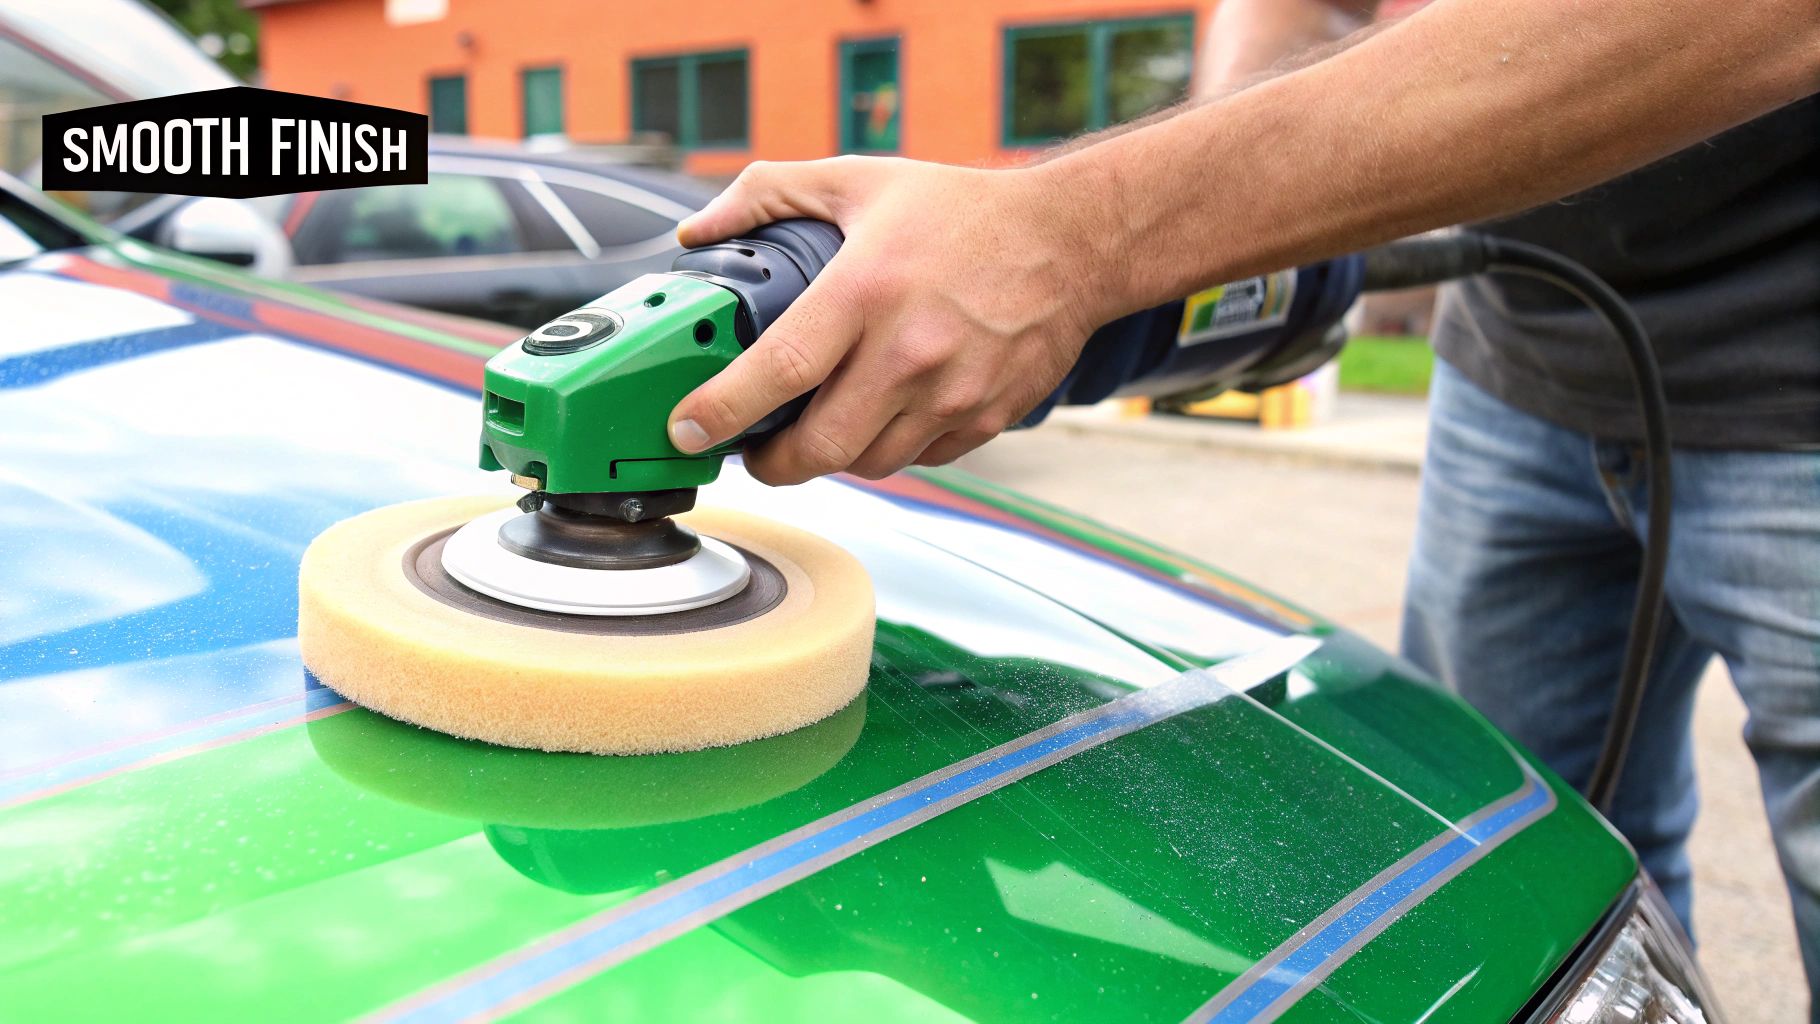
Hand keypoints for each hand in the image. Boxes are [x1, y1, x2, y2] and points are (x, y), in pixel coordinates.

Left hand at [667, 156, 1106, 484]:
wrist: (1071, 243)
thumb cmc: (963, 213)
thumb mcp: (860, 181)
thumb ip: (768, 193)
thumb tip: (698, 232)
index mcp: (866, 291)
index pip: (776, 371)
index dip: (721, 411)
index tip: (686, 429)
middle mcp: (908, 351)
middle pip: (818, 448)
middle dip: (770, 463)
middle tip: (754, 450)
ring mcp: (951, 394)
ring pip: (866, 464)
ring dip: (831, 457)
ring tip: (819, 428)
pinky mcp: (983, 419)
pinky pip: (917, 459)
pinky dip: (887, 449)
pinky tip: (881, 415)